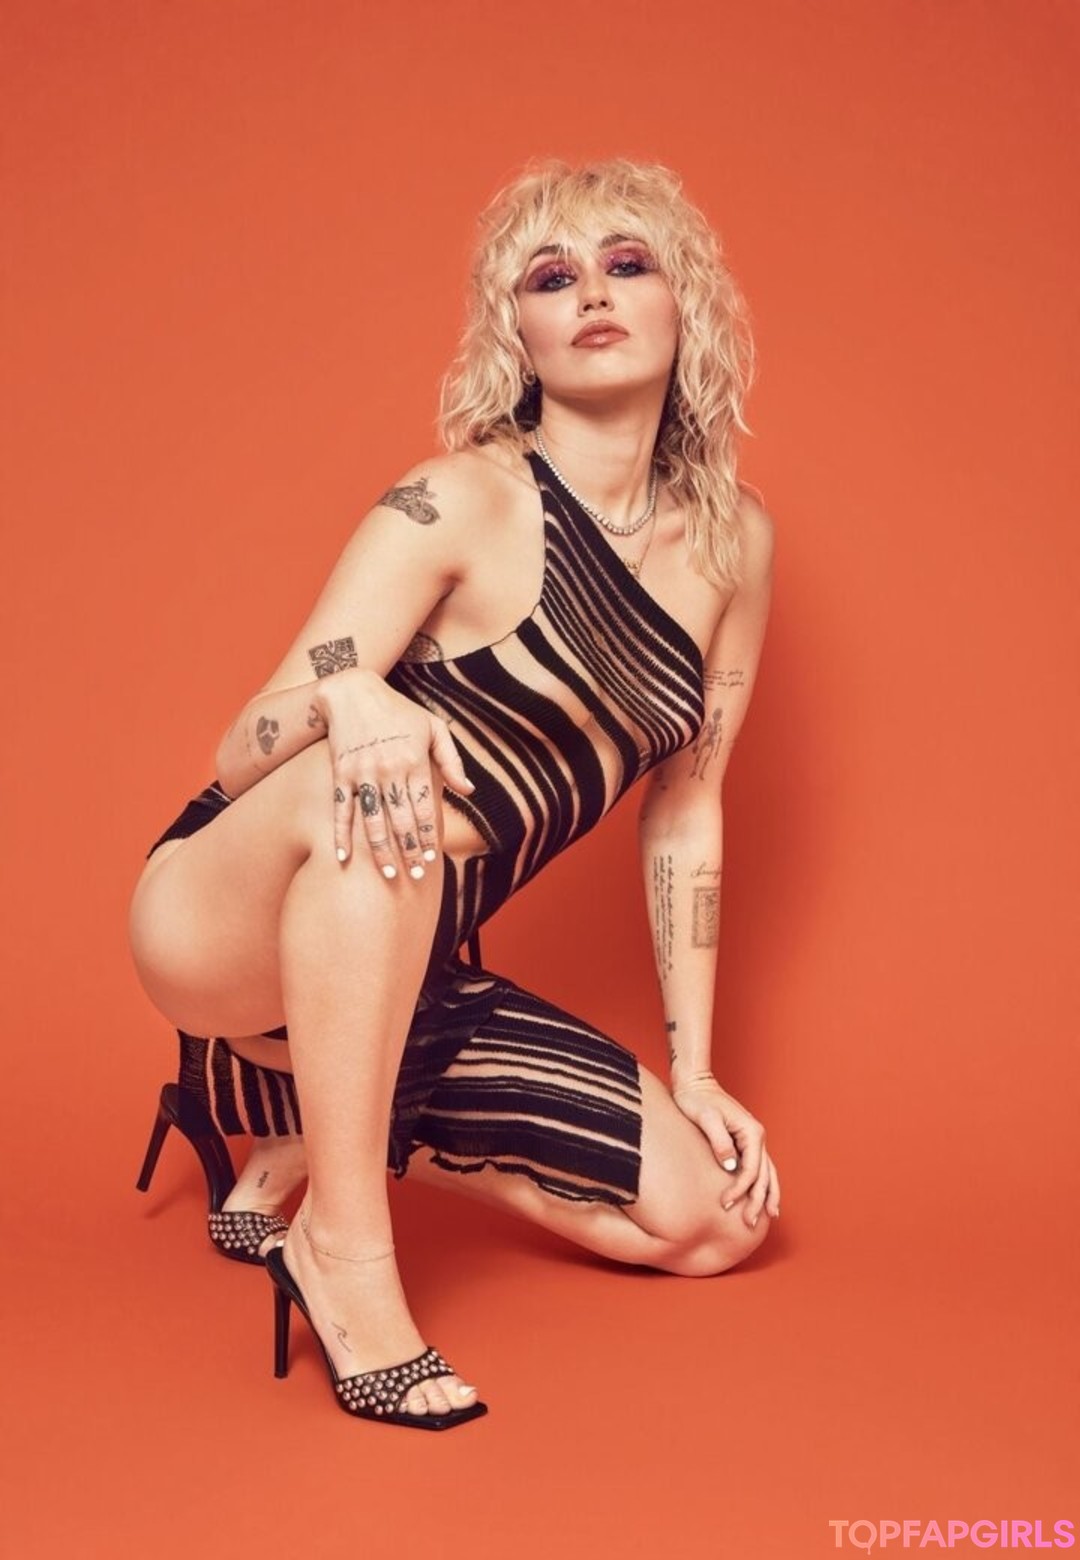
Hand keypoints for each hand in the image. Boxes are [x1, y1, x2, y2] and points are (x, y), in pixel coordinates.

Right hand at [315, 668, 473, 878]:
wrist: (353, 691)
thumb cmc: (399, 711)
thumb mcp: (433, 727)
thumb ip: (452, 760)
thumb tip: (468, 790)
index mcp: (415, 760)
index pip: (425, 808)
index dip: (429, 836)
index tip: (432, 859)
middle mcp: (390, 769)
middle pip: (401, 820)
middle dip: (409, 850)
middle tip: (414, 876)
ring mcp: (363, 772)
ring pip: (373, 820)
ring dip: (381, 850)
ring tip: (389, 873)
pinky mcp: (340, 773)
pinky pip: (341, 809)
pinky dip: (340, 834)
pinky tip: (342, 857)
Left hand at [670, 1073, 779, 1227]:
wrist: (694, 1084)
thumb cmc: (697, 1099)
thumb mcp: (706, 1118)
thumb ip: (720, 1141)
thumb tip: (731, 1167)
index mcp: (752, 1132)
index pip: (751, 1170)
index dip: (740, 1190)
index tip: (724, 1204)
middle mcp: (757, 1136)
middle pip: (763, 1175)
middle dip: (758, 1200)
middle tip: (749, 1224)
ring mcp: (753, 1139)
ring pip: (767, 1172)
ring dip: (767, 1195)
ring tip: (769, 1215)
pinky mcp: (745, 1141)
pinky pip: (759, 1167)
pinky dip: (763, 1183)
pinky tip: (763, 1195)